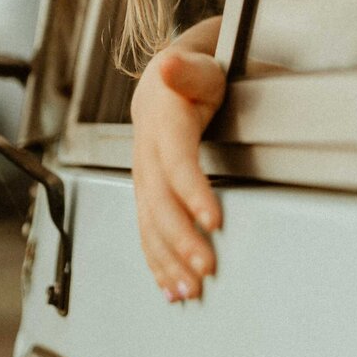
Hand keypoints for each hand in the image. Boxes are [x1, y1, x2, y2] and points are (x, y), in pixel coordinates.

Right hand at [130, 17, 225, 302]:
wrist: (165, 78)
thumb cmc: (194, 74)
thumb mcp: (199, 65)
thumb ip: (187, 70)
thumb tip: (169, 66)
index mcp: (161, 123)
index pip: (175, 162)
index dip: (192, 192)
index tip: (213, 220)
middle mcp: (146, 154)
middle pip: (159, 203)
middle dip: (181, 240)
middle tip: (206, 269)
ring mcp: (143, 176)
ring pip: (150, 224)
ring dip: (168, 260)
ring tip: (190, 291)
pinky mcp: (147, 192)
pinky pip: (147, 230)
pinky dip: (157, 261)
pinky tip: (170, 287)